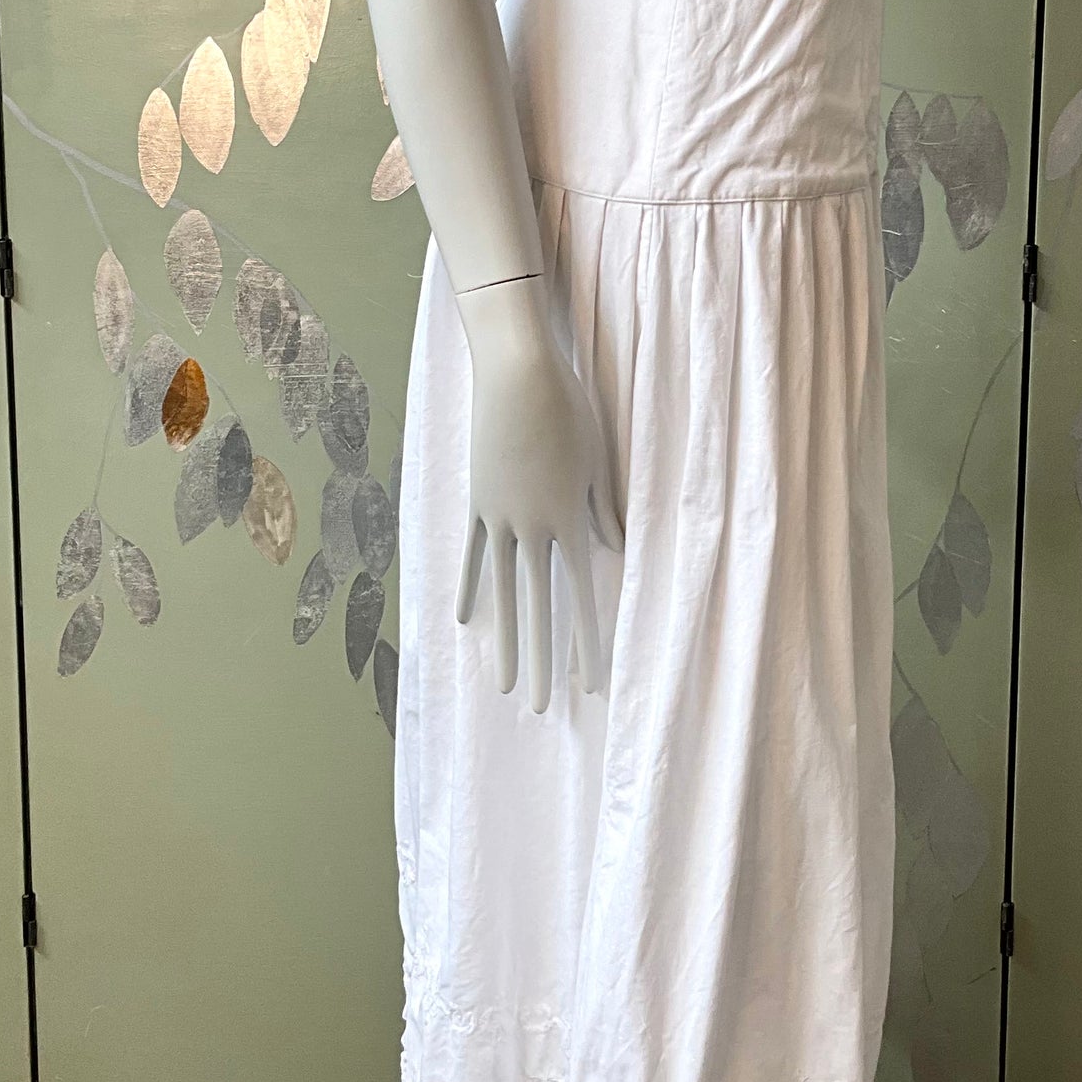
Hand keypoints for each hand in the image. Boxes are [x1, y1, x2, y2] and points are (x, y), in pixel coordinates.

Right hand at [454, 273, 623, 712]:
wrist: (518, 372)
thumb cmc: (569, 408)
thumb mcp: (599, 459)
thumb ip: (604, 509)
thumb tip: (616, 551)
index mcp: (569, 520)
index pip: (583, 596)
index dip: (588, 642)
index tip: (592, 682)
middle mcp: (533, 528)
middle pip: (540, 609)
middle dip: (546, 661)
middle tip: (546, 709)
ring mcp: (499, 518)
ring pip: (503, 593)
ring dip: (507, 643)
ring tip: (508, 686)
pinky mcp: (476, 502)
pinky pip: (471, 556)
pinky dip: (469, 589)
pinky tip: (465, 623)